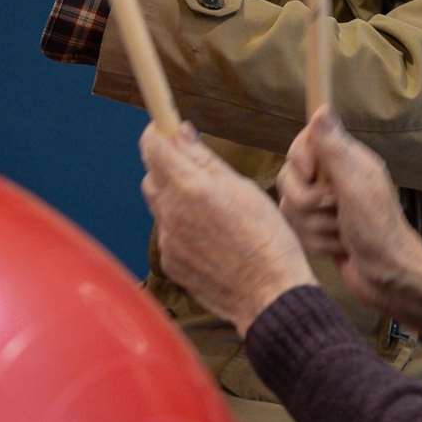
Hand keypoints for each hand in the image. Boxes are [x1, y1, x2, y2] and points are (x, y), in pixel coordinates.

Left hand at [140, 121, 317, 335]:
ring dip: (176, 198)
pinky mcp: (170, 262)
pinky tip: (212, 237)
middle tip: (199, 169)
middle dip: (169, 166)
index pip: (153, 146)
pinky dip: (183, 228)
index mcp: (190, 188)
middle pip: (152, 175)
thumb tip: (180, 133)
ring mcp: (167, 240)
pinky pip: (169, 234)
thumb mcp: (243, 188)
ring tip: (212, 209)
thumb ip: (205, 160)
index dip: (158, 133)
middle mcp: (171, 213)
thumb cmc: (266, 237)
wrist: (269, 293)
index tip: (169, 128)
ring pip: (160, 206)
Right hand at [280, 108, 421, 332]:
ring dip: (316, 226)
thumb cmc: (378, 229)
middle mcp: (331, 179)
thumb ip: (334, 148)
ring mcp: (323, 207)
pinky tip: (338, 248)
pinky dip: (316, 242)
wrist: (388, 278)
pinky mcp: (317, 232)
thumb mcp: (357, 185)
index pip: (301, 144)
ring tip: (342, 233)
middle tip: (337, 211)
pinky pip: (295, 230)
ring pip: (290, 208)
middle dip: (310, 202)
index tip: (314, 175)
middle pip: (289, 178)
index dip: (302, 161)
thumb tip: (322, 107)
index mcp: (345, 161)